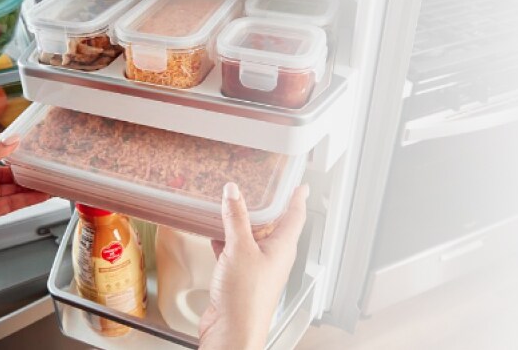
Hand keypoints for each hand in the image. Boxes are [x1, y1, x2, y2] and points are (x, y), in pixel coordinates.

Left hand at [0, 135, 50, 253]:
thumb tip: (11, 139)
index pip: (5, 152)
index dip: (22, 149)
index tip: (39, 144)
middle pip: (15, 172)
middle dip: (33, 169)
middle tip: (53, 164)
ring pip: (18, 189)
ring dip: (35, 185)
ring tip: (54, 180)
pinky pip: (13, 205)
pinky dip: (28, 200)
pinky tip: (41, 195)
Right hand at [198, 182, 308, 349]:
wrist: (233, 330)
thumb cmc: (246, 297)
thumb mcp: (240, 248)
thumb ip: (236, 218)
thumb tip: (234, 193)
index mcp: (284, 247)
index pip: (296, 215)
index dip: (298, 198)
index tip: (301, 186)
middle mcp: (274, 258)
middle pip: (275, 226)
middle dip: (268, 209)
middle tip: (264, 191)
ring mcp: (259, 269)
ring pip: (253, 239)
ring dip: (244, 225)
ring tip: (234, 208)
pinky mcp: (242, 279)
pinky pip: (237, 253)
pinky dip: (228, 242)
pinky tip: (216, 237)